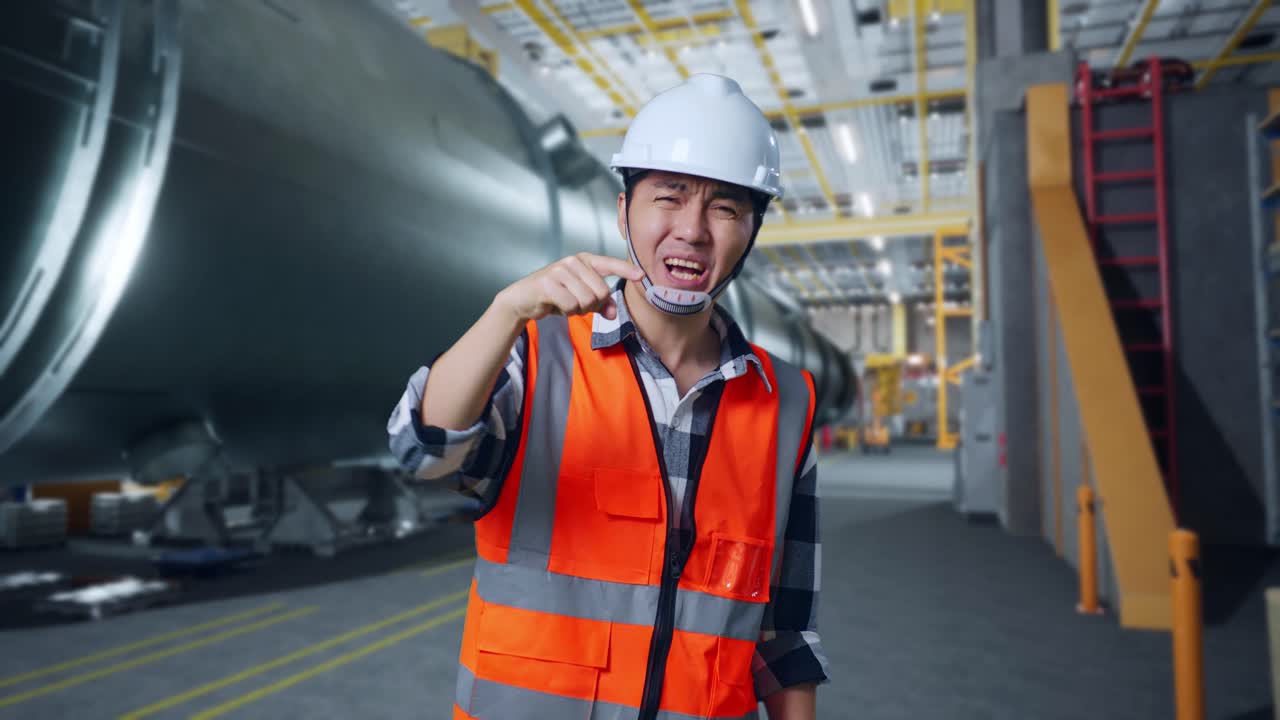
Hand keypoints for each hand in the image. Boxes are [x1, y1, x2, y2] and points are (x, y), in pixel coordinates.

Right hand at [494, 253, 643, 322]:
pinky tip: (556, 306)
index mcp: (584, 261)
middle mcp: (573, 261)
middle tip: (577, 305)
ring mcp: (560, 270)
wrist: (523, 299)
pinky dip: (567, 312)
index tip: (641, 275)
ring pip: (587, 300)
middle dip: (592, 305)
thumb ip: (599, 304)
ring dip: (578, 310)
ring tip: (565, 304)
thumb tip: (613, 313)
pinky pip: (571, 305)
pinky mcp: (548, 283)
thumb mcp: (580, 298)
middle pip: (601, 292)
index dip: (626, 270)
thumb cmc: (554, 296)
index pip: (609, 264)